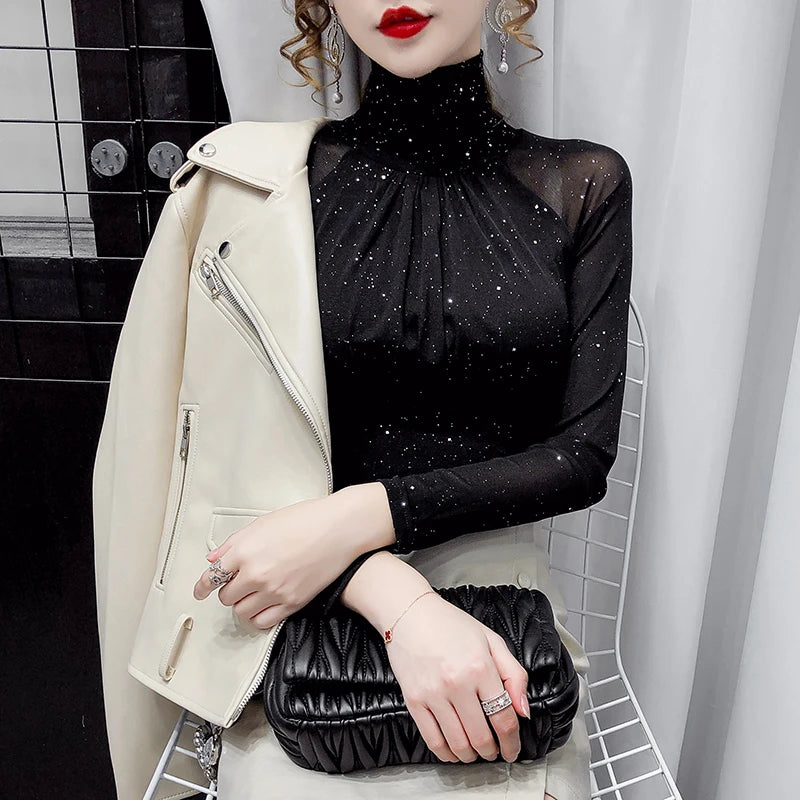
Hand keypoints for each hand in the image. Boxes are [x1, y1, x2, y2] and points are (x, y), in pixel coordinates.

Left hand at [192, 484, 394, 627]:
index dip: (202, 586)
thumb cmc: (306, 519)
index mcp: (245, 550)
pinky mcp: (292, 603)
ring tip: (253, 593)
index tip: (199, 591)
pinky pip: (263, 622)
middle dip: (229, 590)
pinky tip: (264, 605)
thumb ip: (235, 543)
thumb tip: (215, 559)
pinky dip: (258, 616)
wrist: (340, 529)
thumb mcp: (264, 522)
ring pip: (242, 612)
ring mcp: (274, 591)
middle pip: (226, 596)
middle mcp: (256, 574)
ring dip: (243, 604)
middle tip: (238, 582)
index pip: (212, 577)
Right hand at [385, 592, 530, 763]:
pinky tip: (453, 751)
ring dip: (471, 756)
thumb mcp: (491, 640)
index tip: (513, 749)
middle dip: (492, 751)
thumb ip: (514, 674)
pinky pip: (432, 739)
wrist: (410, 613)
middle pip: (481, 736)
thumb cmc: (451, 625)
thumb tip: (523, 710)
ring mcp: (433, 693)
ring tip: (475, 753)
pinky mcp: (413, 699)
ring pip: (458, 743)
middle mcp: (457, 682)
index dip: (512, 741)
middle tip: (495, 752)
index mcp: (480, 666)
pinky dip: (446, 753)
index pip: (504, 718)